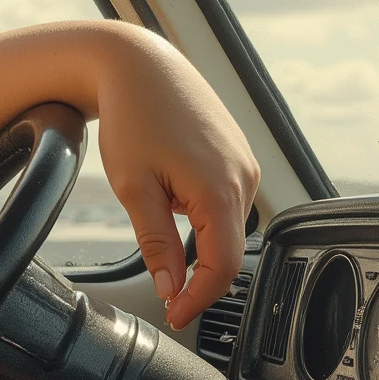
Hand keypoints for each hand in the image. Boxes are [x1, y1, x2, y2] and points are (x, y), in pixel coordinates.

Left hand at [92, 29, 259, 330]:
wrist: (140, 64)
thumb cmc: (134, 115)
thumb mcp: (133, 188)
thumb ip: (157, 244)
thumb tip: (172, 287)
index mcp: (220, 190)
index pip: (222, 268)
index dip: (199, 299)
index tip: (175, 315)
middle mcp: (244, 178)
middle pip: (227, 249)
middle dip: (197, 273)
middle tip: (164, 289)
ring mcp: (245, 165)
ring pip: (225, 226)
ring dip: (196, 236)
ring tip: (157, 210)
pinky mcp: (238, 156)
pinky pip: (224, 201)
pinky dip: (199, 212)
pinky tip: (169, 187)